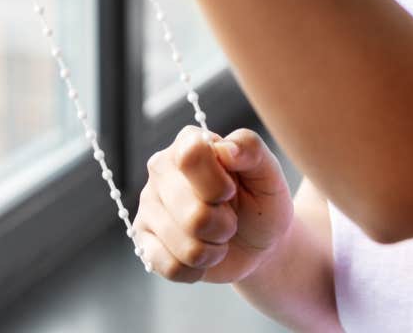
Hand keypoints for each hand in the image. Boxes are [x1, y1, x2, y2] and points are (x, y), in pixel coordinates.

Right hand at [132, 126, 293, 283]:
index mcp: (189, 143)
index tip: (231, 191)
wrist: (256, 242)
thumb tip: (226, 149)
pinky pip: (172, 267)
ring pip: (185, 246)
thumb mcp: (269, 173)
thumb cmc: (260, 200)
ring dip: (214, 250)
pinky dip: (198, 269)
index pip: (191, 157)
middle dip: (224, 226)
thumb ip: (251, 149)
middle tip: (229, 218)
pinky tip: (202, 255)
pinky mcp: (143, 241)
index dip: (217, 184)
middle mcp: (160, 169)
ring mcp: (148, 205)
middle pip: (194, 214)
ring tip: (217, 236)